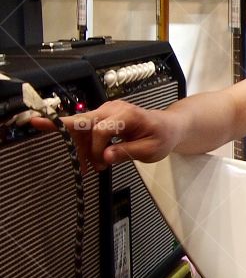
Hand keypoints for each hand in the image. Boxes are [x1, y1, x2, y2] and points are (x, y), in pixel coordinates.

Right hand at [31, 100, 180, 171]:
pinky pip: (87, 130)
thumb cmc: (162, 137)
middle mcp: (113, 109)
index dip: (96, 148)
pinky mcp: (103, 118)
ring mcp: (106, 112)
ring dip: (79, 147)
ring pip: (81, 127)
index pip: (101, 129)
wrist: (168, 127)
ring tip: (87, 167)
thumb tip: (105, 156)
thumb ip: (127, 152)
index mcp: (126, 115)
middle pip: (82, 120)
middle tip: (46, 132)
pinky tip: (86, 160)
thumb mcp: (150, 150)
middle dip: (65, 130)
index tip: (101, 164)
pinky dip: (84, 145)